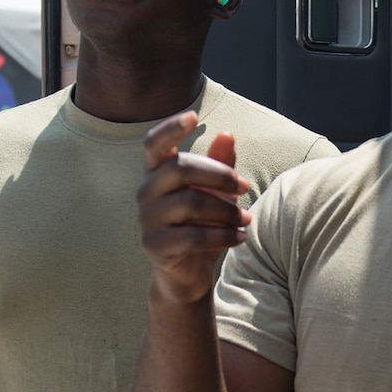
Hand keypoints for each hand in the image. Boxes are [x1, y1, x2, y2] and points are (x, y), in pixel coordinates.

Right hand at [139, 114, 252, 305]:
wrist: (187, 275)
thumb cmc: (200, 227)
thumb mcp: (213, 195)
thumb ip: (219, 165)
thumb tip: (228, 134)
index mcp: (156, 173)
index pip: (154, 143)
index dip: (171, 128)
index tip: (193, 116)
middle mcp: (146, 192)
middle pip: (181, 168)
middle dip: (220, 175)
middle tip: (245, 187)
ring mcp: (147, 220)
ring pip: (191, 203)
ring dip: (227, 211)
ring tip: (246, 219)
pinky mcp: (155, 247)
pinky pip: (193, 236)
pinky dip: (223, 236)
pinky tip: (241, 238)